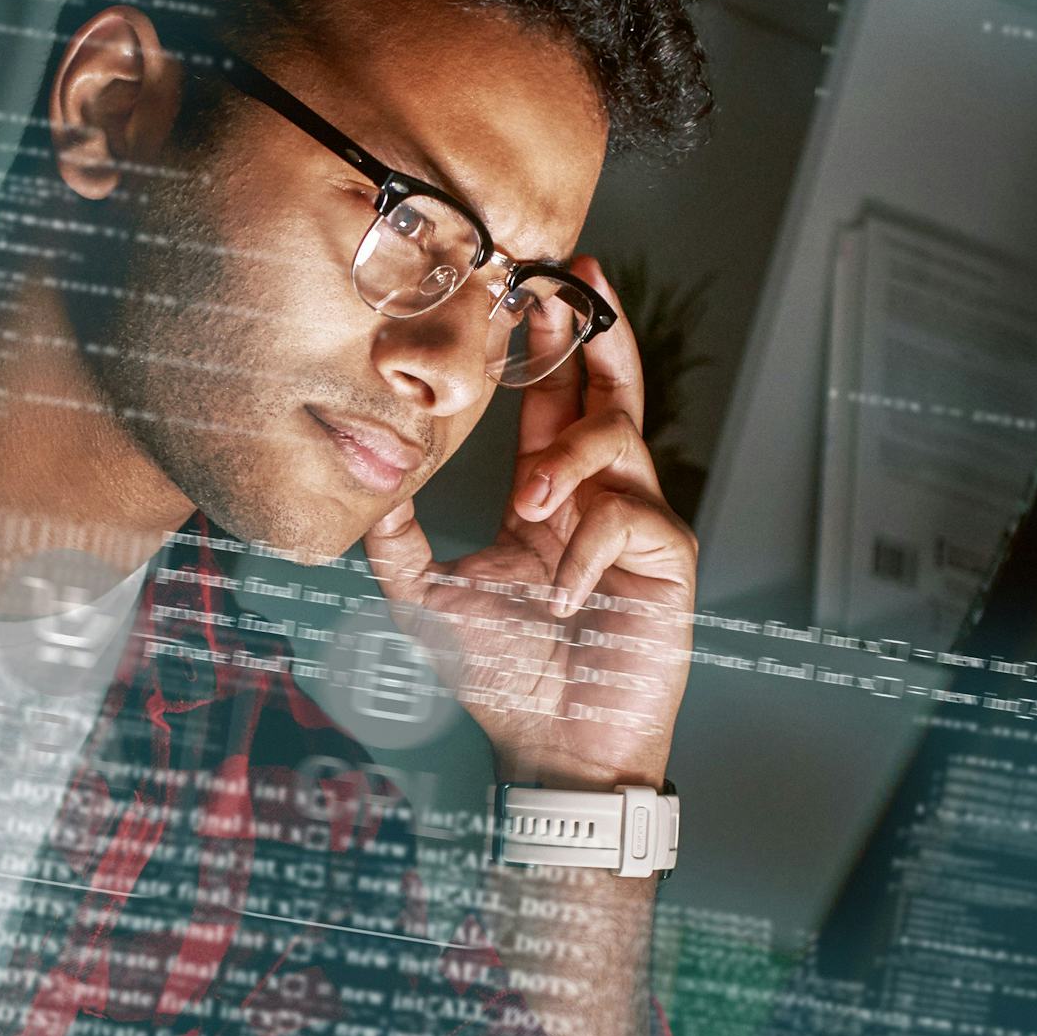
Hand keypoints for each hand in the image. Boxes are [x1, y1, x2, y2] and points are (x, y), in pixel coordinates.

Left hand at [360, 257, 693, 790]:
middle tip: (578, 285)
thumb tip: (368, 485)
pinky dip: (587, 548)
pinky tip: (559, 594)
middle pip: (610, 394)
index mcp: (551, 496)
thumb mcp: (426, 599)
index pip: (556, 401)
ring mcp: (638, 529)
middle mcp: (599, 499)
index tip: (541, 284)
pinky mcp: (667, 565)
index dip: (554, 344)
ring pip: (620, 445)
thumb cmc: (502, 678)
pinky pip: (633, 522)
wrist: (552, 751)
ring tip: (529, 501)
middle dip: (598, 335)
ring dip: (570, 459)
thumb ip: (398, 541)